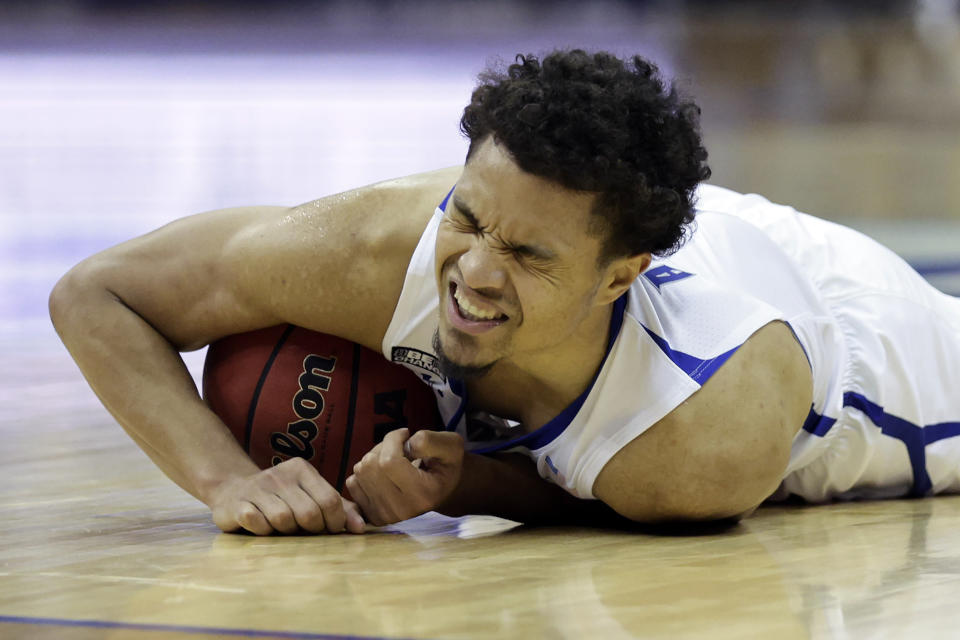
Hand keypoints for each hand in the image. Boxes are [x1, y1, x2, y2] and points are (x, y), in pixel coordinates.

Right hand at [207, 457, 365, 534]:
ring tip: (281, 527)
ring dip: (286, 532)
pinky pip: (257, 523)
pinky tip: (261, 525)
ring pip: (284, 521)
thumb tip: (361, 528)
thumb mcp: (310, 496)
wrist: (233, 490)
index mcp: (302, 470)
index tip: (329, 530)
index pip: (330, 500)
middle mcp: (280, 475)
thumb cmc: (281, 499)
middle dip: (311, 529)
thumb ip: (338, 509)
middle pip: (310, 514)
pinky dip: (263, 531)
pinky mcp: (237, 504)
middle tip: (303, 530)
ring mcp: (257, 488)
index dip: (334, 523)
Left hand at [345, 428, 464, 525]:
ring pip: (360, 472)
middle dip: (383, 447)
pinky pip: (352, 483)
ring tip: (394, 460)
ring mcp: (385, 516)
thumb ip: (431, 441)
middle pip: (371, 466)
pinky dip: (365, 472)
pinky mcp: (372, 515)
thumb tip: (408, 445)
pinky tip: (383, 473)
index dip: (393, 439)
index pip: (389, 462)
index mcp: (423, 495)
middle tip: (400, 448)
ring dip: (374, 458)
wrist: (443, 489)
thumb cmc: (446, 464)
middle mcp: (402, 510)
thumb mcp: (450, 445)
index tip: (405, 434)